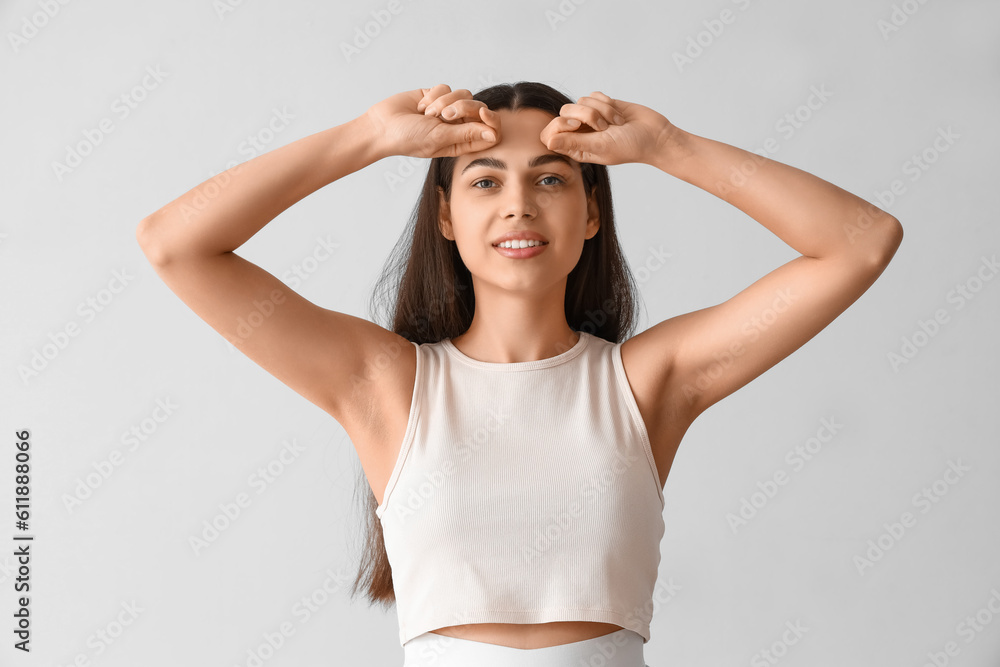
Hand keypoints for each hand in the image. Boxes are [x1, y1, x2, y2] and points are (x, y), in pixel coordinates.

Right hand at [364, 84, 500, 158]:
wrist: (382, 125)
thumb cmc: (409, 139)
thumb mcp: (439, 138)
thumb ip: (467, 134)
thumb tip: (494, 134)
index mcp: (462, 142)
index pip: (490, 131)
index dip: (491, 120)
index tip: (483, 113)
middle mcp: (458, 126)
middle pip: (479, 108)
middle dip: (464, 107)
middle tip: (445, 115)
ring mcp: (447, 109)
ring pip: (464, 94)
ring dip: (444, 102)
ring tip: (427, 114)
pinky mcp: (436, 95)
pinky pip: (446, 87)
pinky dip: (432, 95)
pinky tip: (420, 106)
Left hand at [539, 91, 682, 166]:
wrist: (654, 134)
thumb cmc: (629, 147)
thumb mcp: (600, 146)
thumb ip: (573, 143)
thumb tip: (548, 142)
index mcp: (575, 148)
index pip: (550, 134)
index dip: (559, 125)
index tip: (577, 126)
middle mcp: (579, 132)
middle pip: (564, 112)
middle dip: (585, 115)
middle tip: (603, 127)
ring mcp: (590, 117)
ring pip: (580, 101)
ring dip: (601, 110)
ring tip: (615, 124)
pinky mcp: (601, 104)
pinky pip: (594, 94)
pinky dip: (607, 102)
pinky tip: (618, 115)